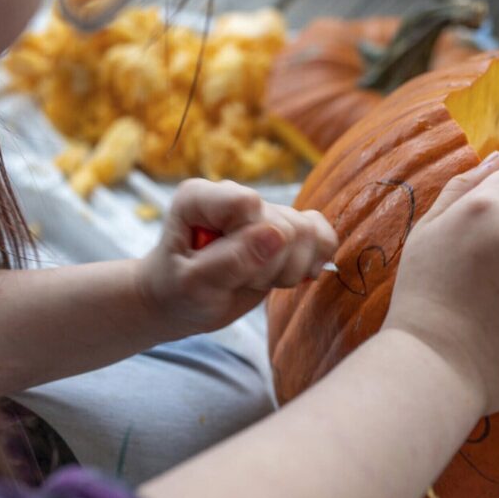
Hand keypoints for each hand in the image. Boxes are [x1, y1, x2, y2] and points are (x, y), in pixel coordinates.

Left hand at [140, 179, 337, 334]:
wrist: (179, 302)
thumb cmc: (176, 292)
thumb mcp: (193, 285)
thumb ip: (231, 260)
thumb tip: (277, 235)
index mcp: (200, 197)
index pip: (247, 204)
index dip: (247, 242)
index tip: (222, 267)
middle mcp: (234, 195)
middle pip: (283, 224)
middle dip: (266, 267)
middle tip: (234, 281)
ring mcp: (263, 211)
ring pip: (307, 233)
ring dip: (286, 270)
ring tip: (251, 279)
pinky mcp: (286, 228)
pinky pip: (322, 235)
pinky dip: (311, 262)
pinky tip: (282, 277)